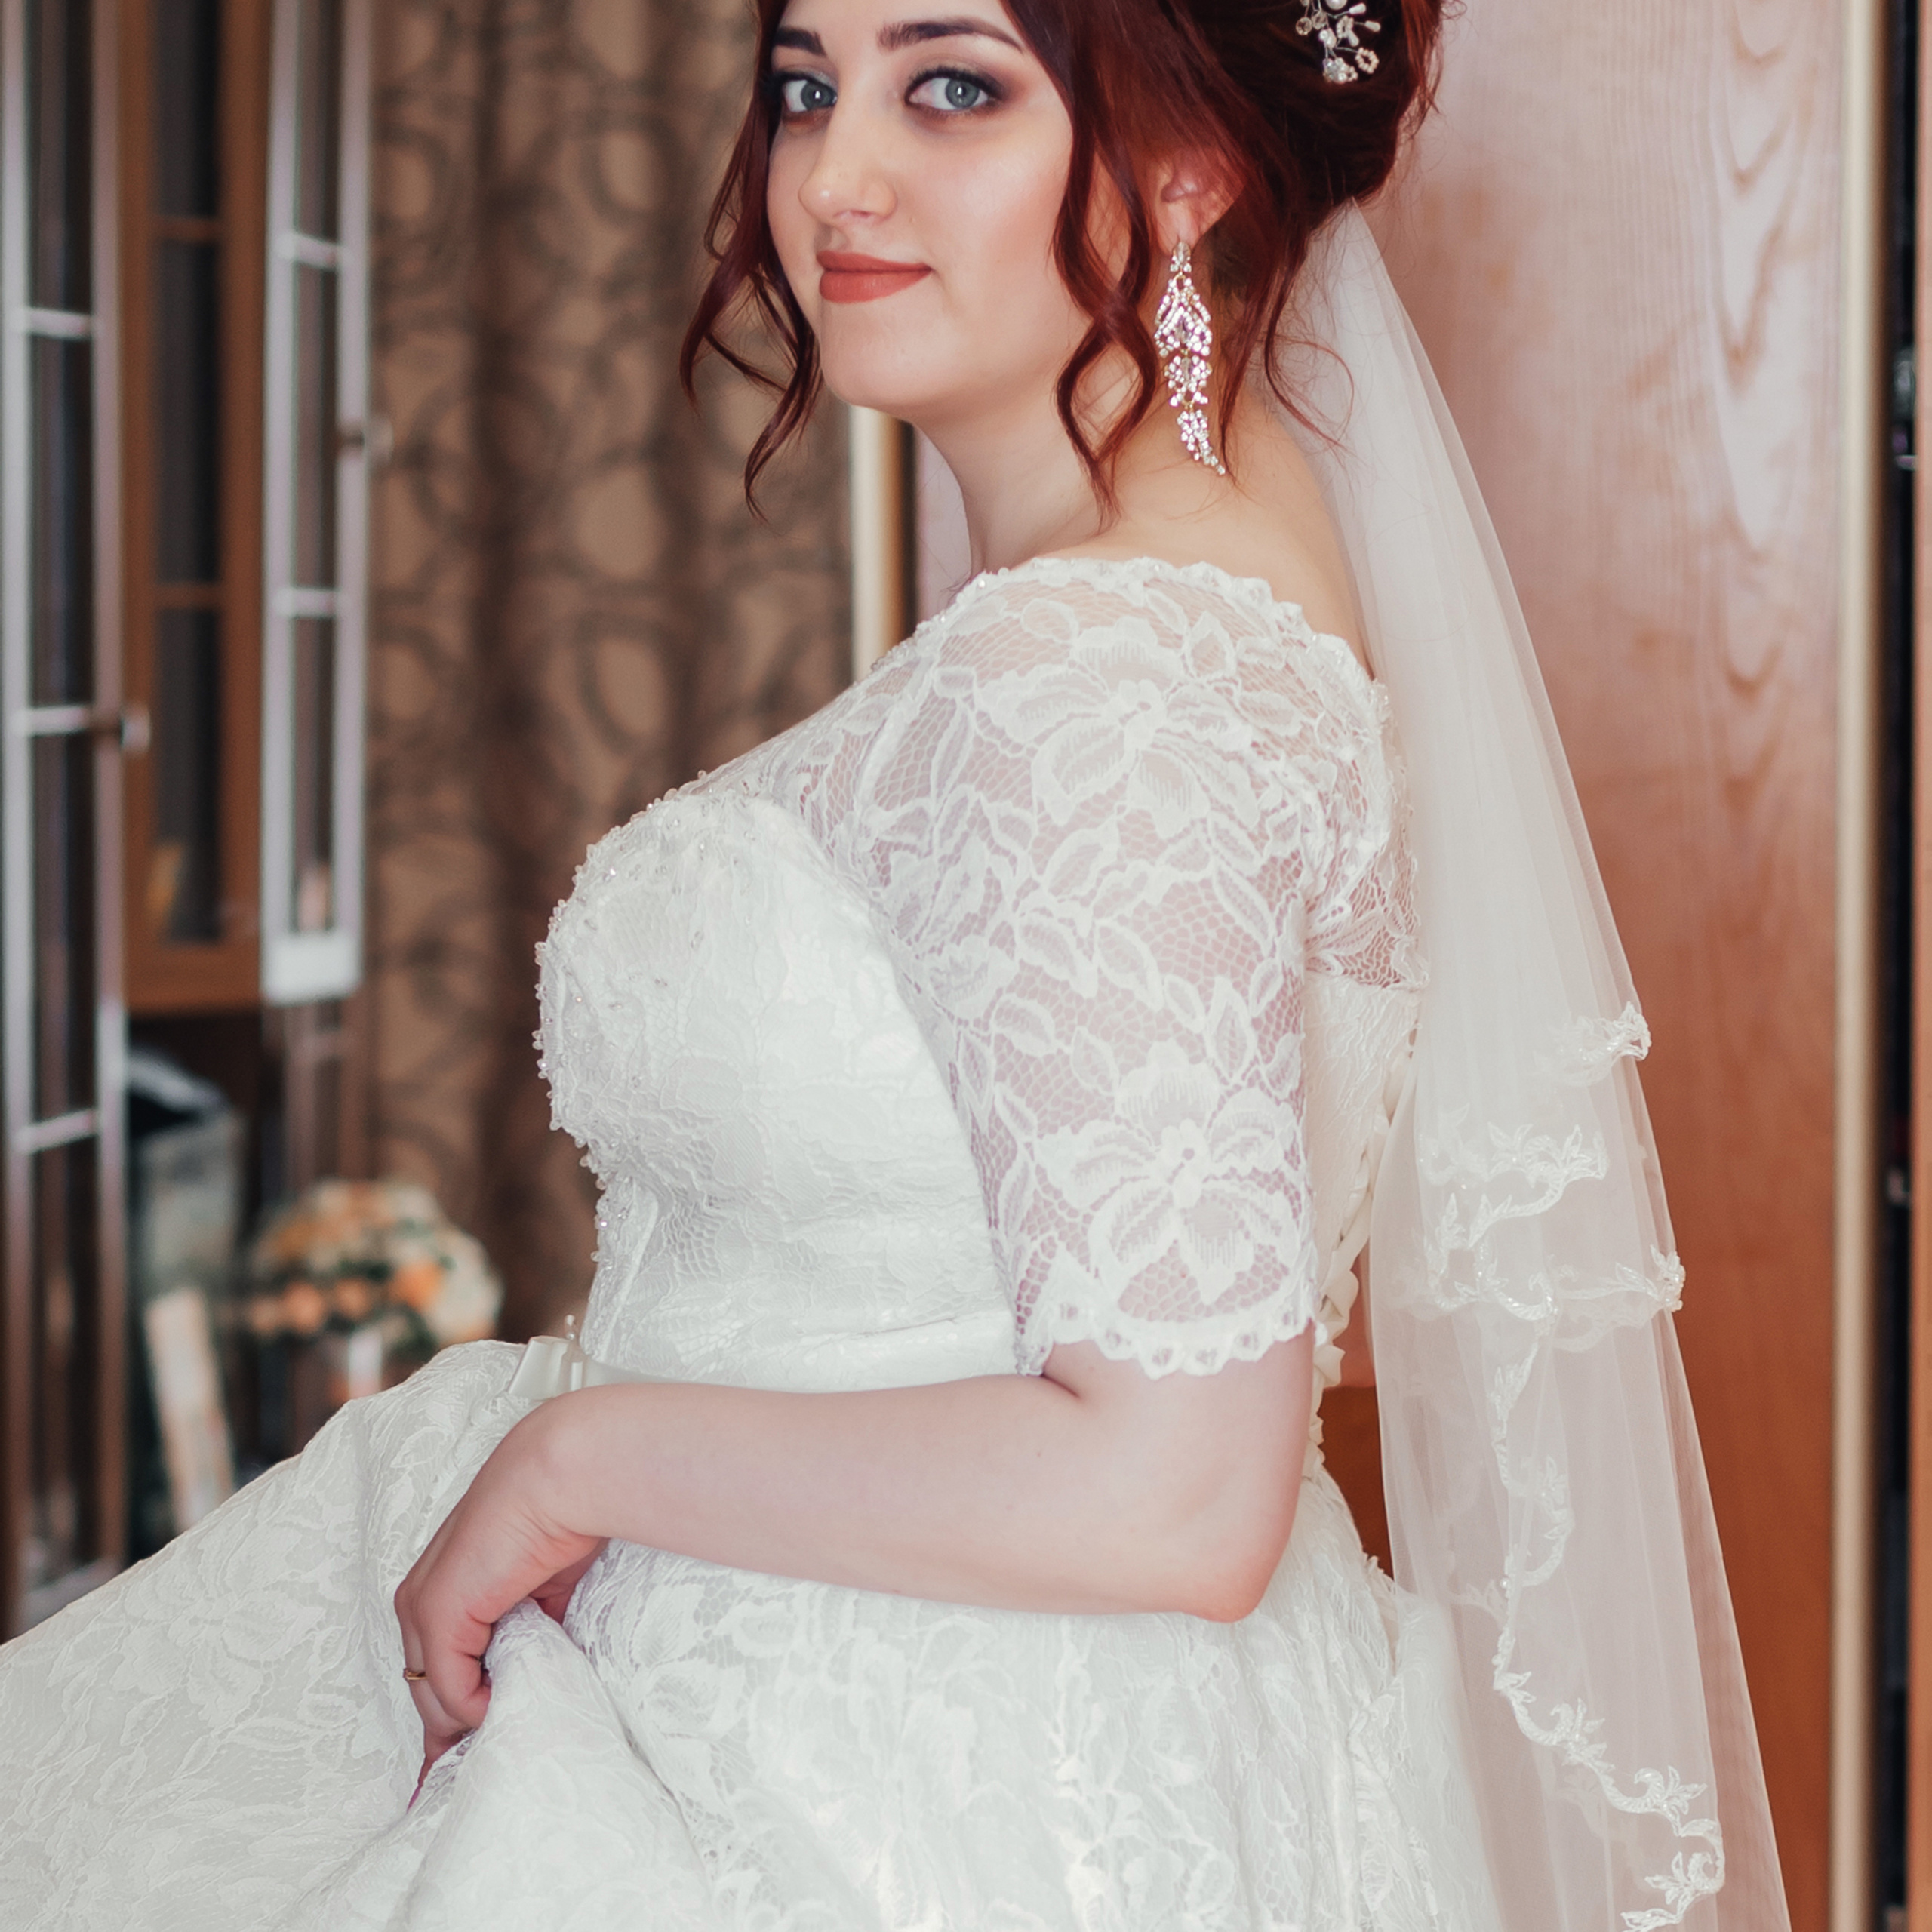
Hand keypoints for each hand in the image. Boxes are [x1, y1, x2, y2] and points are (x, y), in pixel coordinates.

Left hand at [393, 1399, 606, 1772]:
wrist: (563, 1476)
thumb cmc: (561, 1519)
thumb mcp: (539, 1592)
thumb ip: (528, 1633)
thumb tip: (533, 1679)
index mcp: (437, 1592)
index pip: (432, 1674)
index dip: (448, 1722)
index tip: (456, 1768)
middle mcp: (417, 1602)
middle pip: (427, 1697)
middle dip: (450, 1743)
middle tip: (481, 1780)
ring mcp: (423, 1609)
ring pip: (435, 1699)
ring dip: (470, 1727)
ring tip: (505, 1751)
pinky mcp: (440, 1613)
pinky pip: (453, 1688)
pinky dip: (478, 1706)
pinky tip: (509, 1701)